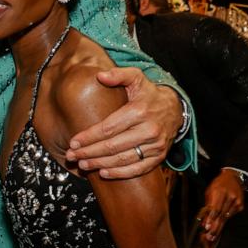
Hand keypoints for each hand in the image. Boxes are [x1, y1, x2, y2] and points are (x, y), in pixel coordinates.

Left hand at [65, 68, 182, 178]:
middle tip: (72, 156)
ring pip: (124, 159)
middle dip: (90, 152)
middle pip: (113, 146)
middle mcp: (148, 130)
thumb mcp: (136, 77)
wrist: (175, 108)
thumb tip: (100, 76)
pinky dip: (121, 173)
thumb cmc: (149, 94)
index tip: (74, 142)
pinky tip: (104, 173)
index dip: (89, 136)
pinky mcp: (159, 156)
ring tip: (83, 165)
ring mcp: (155, 145)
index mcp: (139, 111)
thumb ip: (118, 74)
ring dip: (101, 164)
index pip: (108, 128)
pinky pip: (139, 168)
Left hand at [197, 169, 244, 242]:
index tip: (207, 227)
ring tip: (213, 235)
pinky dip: (225, 221)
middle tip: (209, 236)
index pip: (216, 208)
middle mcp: (230, 196)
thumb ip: (207, 206)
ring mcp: (236, 201)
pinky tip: (220, 227)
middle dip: (215, 227)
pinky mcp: (241, 205)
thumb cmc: (219, 185)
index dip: (211, 219)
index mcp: (220, 191)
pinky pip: (231, 215)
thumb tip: (204, 220)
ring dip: (219, 227)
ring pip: (227, 217)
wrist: (233, 178)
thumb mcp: (210, 191)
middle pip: (222, 215)